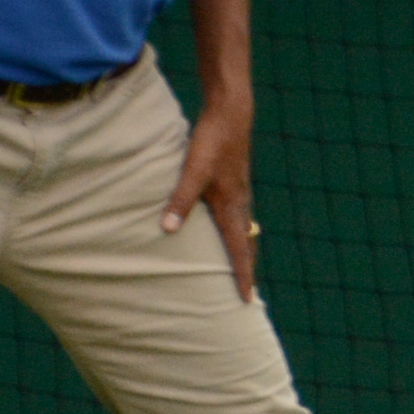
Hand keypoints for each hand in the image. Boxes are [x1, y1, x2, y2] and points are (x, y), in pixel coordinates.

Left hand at [162, 96, 261, 301]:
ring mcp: (238, 192)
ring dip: (240, 251)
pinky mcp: (233, 182)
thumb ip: (180, 199)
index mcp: (232, 206)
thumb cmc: (213, 141)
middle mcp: (239, 203)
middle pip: (245, 245)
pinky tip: (222, 231)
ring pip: (242, 231)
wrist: (231, 113)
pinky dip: (234, 233)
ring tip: (236, 268)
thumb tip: (167, 229)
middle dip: (245, 269)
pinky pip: (236, 217)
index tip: (246, 300)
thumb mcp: (193, 170)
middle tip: (245, 293)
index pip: (239, 250)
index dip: (242, 276)